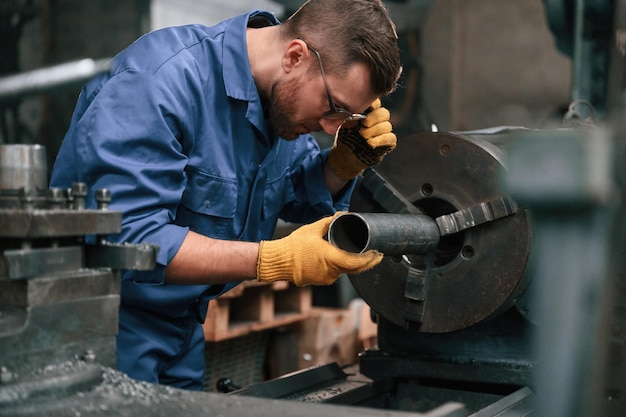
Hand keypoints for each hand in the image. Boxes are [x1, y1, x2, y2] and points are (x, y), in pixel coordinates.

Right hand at [256, 212, 382, 285]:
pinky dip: (339, 267)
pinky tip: (339, 259)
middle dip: (365, 262)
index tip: (378, 254)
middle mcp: (332, 271)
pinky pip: (334, 274)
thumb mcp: (314, 229)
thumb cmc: (295, 245)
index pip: (359, 262)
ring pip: (344, 271)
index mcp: (333, 259)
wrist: (279, 260)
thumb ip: (330, 221)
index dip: (371, 259)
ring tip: (356, 254)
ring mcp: (326, 278)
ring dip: (351, 264)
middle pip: (354, 269)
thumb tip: (342, 214)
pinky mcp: (320, 280)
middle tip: (374, 254)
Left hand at [327, 98, 395, 179]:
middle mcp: (378, 121)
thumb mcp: (345, 124)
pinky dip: (380, 140)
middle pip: (384, 113)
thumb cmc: (346, 138)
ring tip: (363, 136)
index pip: (376, 103)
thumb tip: (353, 106)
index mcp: (368, 112)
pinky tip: (370, 143)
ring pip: (387, 126)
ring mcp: (383, 132)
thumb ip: (351, 114)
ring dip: (374, 130)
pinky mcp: (387, 144)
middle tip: (364, 124)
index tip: (366, 107)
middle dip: (374, 118)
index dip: (373, 104)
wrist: (345, 157)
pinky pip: (390, 138)